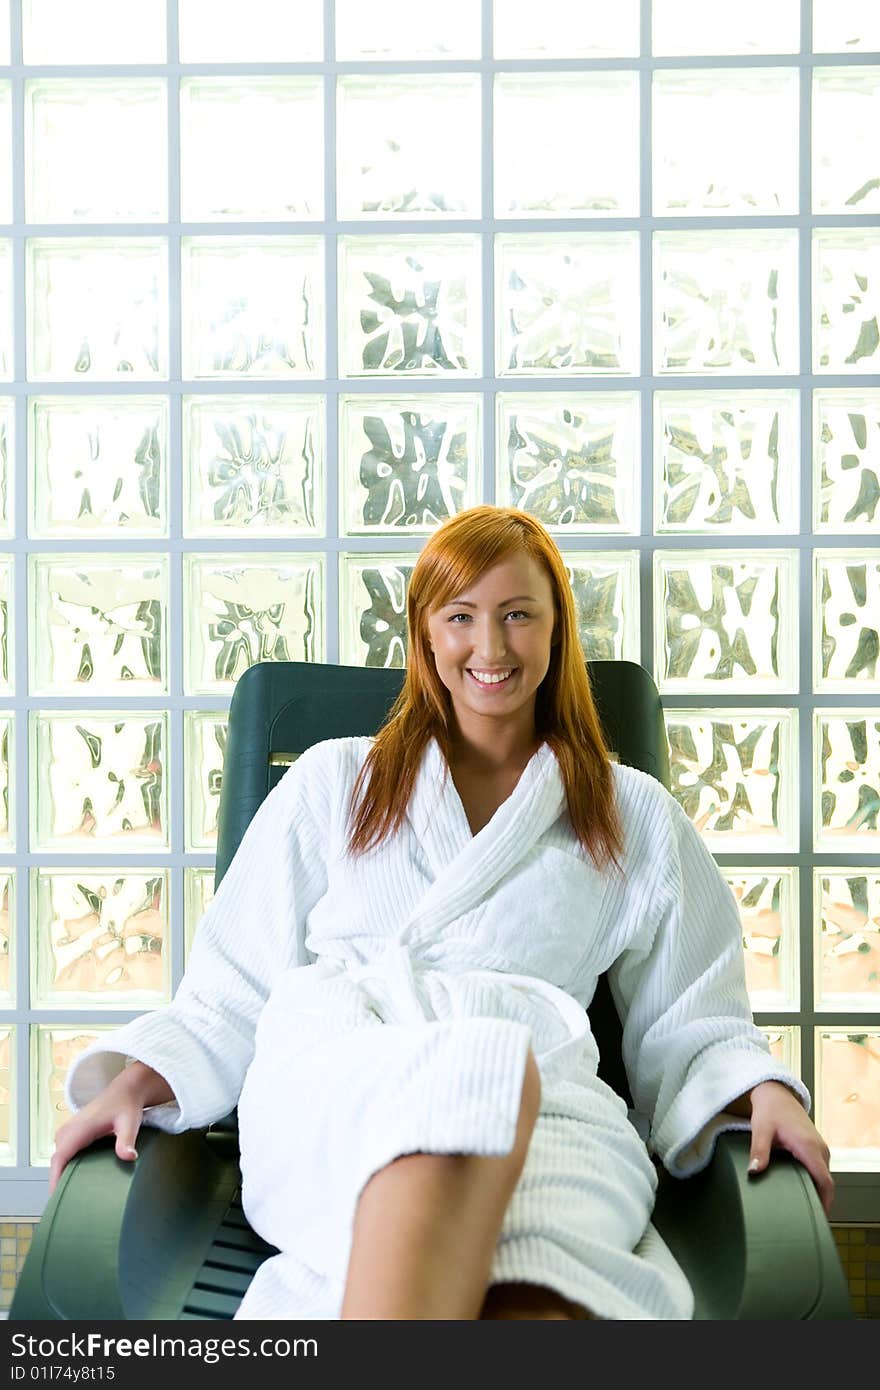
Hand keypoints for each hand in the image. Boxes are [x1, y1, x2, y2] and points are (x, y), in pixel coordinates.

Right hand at [48, 1062, 172, 1195]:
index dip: (55, 1179)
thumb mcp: (129, 1123)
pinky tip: (76, 1182)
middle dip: (58, 1183)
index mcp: (78, 1129)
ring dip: (62, 1176)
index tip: (55, 1198)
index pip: (59, 1158)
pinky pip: (64, 1156)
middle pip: (57, 1163)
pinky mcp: (71, 1135)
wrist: (124, 1092)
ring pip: (59, 1160)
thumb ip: (127, 1140)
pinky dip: (66, 1168)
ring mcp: (68, 1133)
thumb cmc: (126, 1106)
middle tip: (68, 1205)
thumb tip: (129, 1157)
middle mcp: (68, 1131)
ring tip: (71, 1198)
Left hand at [746, 1081, 834, 1218]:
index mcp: (808, 1147)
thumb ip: (759, 1151)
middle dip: (820, 1201)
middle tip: (804, 1217)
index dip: (825, 1201)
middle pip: (826, 1182)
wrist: (776, 1095)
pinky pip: (820, 1169)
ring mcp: (820, 1148)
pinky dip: (815, 1181)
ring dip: (817, 1191)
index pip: (825, 1181)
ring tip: (802, 1207)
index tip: (818, 1217)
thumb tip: (754, 1171)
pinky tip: (802, 1190)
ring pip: (824, 1176)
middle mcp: (819, 1149)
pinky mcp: (816, 1148)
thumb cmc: (770, 1111)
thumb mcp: (761, 1130)